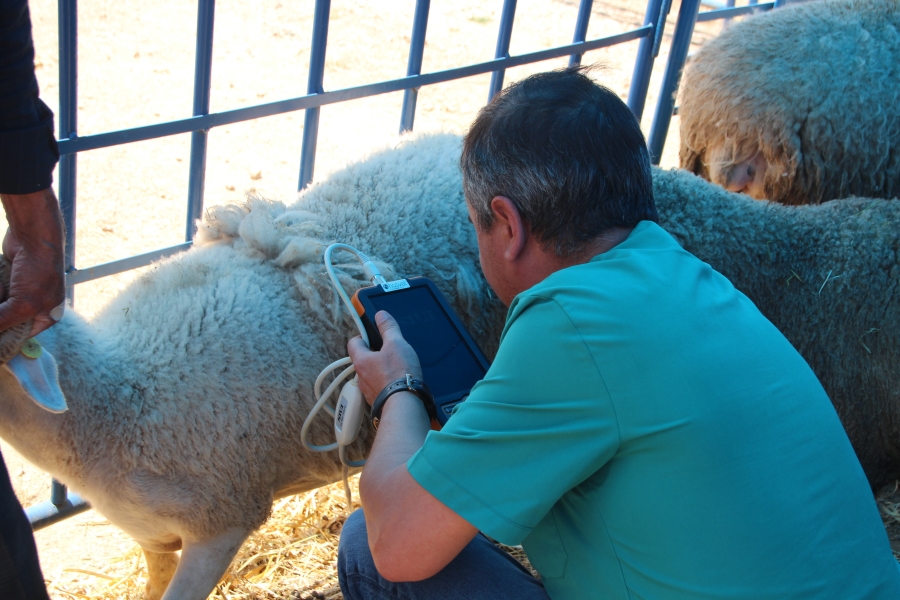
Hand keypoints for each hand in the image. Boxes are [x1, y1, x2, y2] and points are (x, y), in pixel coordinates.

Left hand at [0, 189, 65, 336]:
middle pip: (5, 321)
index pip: (20, 336)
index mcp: (46, 316)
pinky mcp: (7, 280)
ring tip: (4, 284)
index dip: (3, 339)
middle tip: (1, 300)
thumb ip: (3, 322)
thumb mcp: (23, 304)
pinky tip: (1, 278)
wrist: (33, 237)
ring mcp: (19, 292)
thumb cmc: (39, 271)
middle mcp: (34, 306)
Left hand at [347, 311, 422, 404]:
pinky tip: (399, 382)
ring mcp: (369, 391)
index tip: (373, 335)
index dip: (363, 336)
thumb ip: (388, 328)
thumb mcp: (396, 344)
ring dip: (380, 370)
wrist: (405, 405)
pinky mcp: (379, 401)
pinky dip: (386, 383)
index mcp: (361, 360)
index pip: (354, 343)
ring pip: (371, 375)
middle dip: (374, 354)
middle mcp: (361, 377)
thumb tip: (381, 316)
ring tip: (396, 367)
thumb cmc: (398, 375)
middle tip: (389, 351)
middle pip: (363, 360)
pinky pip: (379, 388)